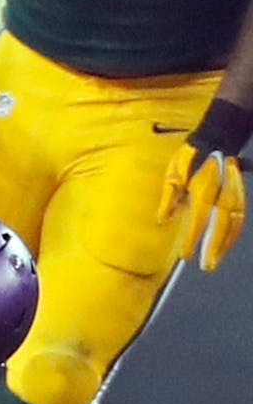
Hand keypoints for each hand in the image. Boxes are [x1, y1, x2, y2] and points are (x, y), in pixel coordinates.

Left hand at [157, 142, 245, 271]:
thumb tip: (162, 221)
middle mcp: (223, 190)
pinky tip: (224, 245)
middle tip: (206, 265)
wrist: (217, 139)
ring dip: (225, 244)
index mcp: (204, 184)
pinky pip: (240, 217)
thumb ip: (169, 198)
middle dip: (214, 246)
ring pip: (234, 222)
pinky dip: (233, 233)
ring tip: (214, 260)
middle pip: (222, 223)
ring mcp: (234, 191)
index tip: (185, 254)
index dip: (193, 237)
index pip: (199, 216)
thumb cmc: (190, 156)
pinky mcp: (240, 193)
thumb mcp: (172, 173)